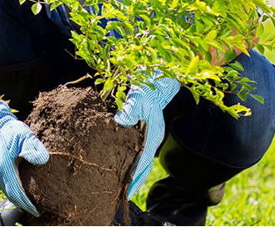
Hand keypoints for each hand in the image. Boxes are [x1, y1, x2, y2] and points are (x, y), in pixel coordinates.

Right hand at [0, 96, 48, 216]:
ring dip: (18, 198)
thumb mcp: (25, 137)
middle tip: (36, 210)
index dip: (26, 204)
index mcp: (4, 168)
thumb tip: (43, 161)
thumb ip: (34, 149)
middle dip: (23, 204)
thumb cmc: (11, 131)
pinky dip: (13, 191)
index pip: (17, 192)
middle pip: (11, 195)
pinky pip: (4, 186)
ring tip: (30, 203)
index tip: (36, 211)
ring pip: (7, 191)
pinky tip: (21, 192)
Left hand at [114, 77, 180, 199]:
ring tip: (124, 188)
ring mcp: (150, 136)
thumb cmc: (146, 87)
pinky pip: (138, 152)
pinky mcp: (145, 132)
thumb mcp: (138, 96)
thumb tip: (118, 122)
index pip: (143, 160)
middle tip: (125, 196)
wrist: (155, 79)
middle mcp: (153, 138)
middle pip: (144, 165)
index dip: (135, 175)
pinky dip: (133, 162)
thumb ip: (129, 110)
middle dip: (135, 180)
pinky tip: (124, 168)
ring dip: (134, 173)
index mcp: (153, 134)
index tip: (127, 188)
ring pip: (142, 160)